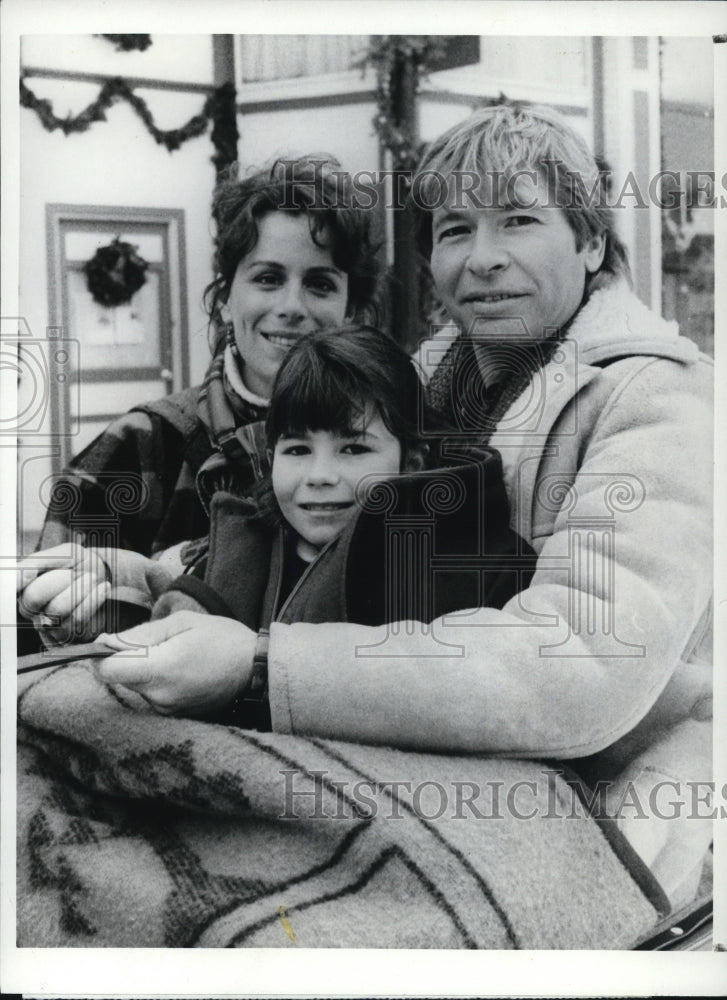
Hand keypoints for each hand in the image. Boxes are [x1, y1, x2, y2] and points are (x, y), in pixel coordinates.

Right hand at [17, 542, 110, 644]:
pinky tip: (102, 588)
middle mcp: (30, 609)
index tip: (31, 573)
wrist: (102, 578)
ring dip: (81, 589)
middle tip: (77, 572)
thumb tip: (23, 575)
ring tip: (92, 578)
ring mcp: (47, 625)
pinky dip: (94, 599)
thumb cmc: (77, 565)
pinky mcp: (66, 636)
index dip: (19, 581)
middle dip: (61, 580)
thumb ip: (40, 561)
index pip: (14, 585)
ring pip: (57, 609)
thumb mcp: (63, 553)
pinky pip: (76, 620)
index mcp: (24, 587)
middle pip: (34, 597)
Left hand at [97, 611, 256, 717]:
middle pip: (121, 678)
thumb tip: (106, 642)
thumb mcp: (182, 623)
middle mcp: (160, 696)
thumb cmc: (223, 640)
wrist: (257, 670)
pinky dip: (159, 682)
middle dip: (128, 659)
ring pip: (137, 686)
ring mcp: (167, 710)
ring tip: (177, 656)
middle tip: (159, 642)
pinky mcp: (174, 715)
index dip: (101, 655)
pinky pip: (153, 695)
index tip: (109, 643)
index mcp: (161, 669)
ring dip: (146, 670)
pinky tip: (183, 670)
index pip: (107, 671)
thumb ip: (141, 634)